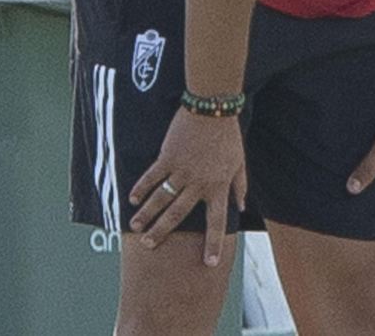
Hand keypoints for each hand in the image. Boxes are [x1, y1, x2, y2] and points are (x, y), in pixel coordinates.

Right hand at [128, 108, 247, 265]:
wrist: (213, 110)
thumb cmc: (228, 136)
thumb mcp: (240, 162)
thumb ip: (240, 185)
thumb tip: (242, 205)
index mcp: (218, 185)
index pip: (217, 220)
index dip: (214, 243)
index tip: (210, 263)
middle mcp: (199, 182)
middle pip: (178, 214)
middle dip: (162, 231)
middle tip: (149, 245)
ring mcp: (181, 170)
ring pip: (161, 198)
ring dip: (147, 214)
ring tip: (135, 226)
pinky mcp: (168, 157)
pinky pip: (152, 176)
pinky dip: (141, 188)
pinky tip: (132, 198)